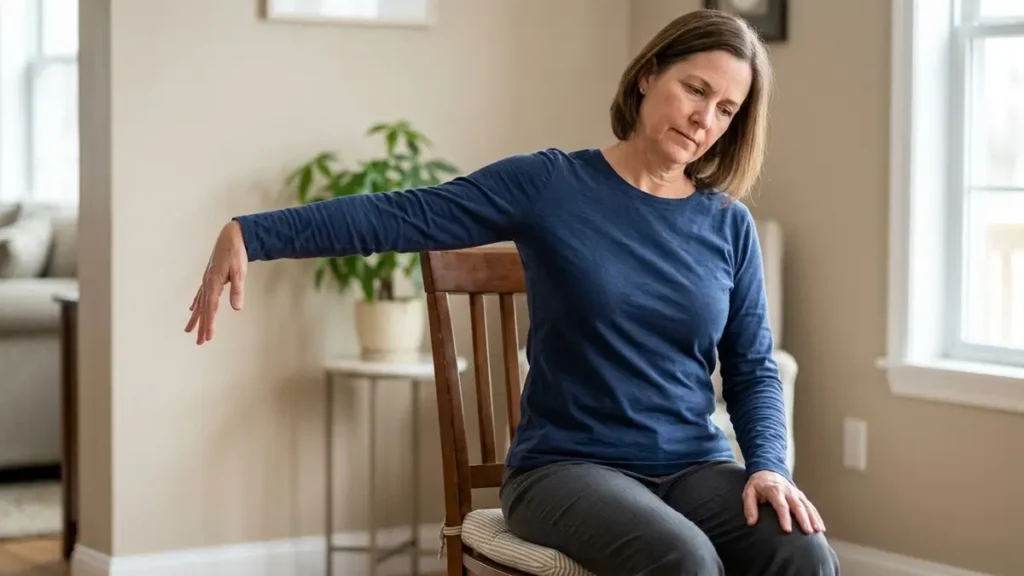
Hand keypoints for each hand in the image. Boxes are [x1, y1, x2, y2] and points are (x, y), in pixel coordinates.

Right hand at [185, 221, 247, 344]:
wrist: (231, 237)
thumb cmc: (236, 253)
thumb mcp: (240, 272)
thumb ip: (238, 290)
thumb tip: (236, 308)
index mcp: (214, 282)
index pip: (211, 308)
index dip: (210, 323)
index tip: (208, 337)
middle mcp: (207, 282)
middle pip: (204, 309)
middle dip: (202, 326)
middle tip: (200, 342)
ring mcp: (207, 280)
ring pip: (200, 303)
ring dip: (196, 318)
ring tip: (189, 331)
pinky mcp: (209, 277)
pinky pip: (200, 294)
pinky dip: (196, 303)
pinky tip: (192, 309)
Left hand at [742, 470, 824, 533]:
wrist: (767, 470)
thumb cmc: (757, 485)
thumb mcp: (748, 492)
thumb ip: (749, 507)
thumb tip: (751, 523)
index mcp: (774, 490)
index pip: (781, 505)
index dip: (784, 518)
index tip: (787, 530)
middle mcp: (788, 491)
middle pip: (798, 506)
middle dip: (803, 519)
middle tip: (807, 532)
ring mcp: (796, 493)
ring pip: (807, 506)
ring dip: (813, 518)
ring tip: (817, 531)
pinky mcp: (801, 496)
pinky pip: (810, 506)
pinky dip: (816, 517)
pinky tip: (821, 527)